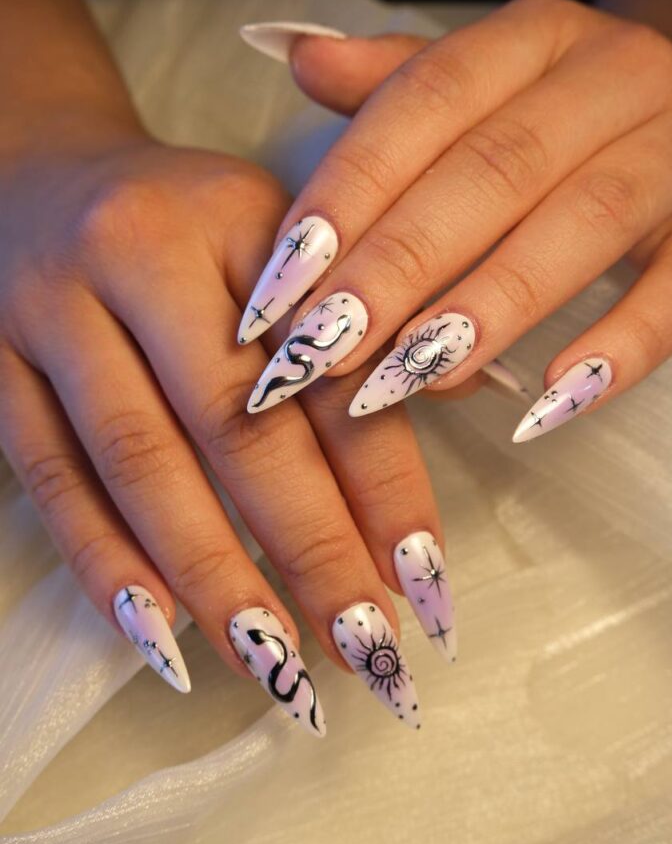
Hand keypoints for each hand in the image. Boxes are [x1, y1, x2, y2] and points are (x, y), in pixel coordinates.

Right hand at [0, 112, 454, 734]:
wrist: (39, 177)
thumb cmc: (186, 222)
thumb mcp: (280, 234)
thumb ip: (362, 321)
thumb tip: (459, 411)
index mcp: (238, 215)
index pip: (323, 367)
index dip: (381, 481)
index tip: (426, 579)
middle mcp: (139, 254)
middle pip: (232, 422)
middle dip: (307, 546)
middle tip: (367, 648)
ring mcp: (52, 312)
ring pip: (137, 463)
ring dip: (212, 576)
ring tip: (277, 667)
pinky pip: (49, 478)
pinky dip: (104, 563)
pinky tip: (159, 634)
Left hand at [238, 0, 671, 441]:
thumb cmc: (552, 110)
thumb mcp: (477, 80)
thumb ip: (393, 80)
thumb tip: (295, 54)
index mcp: (535, 37)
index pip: (425, 101)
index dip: (347, 192)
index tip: (280, 285)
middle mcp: (610, 80)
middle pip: (494, 171)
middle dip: (397, 266)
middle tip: (322, 348)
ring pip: (582, 225)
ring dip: (486, 308)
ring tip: (402, 380)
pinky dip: (619, 349)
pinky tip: (543, 403)